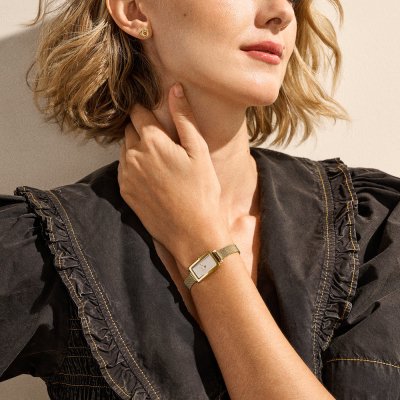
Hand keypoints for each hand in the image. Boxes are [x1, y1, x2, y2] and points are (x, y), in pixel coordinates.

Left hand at [118, 83, 229, 265]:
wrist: (191, 231)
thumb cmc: (201, 190)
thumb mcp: (198, 150)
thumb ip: (184, 117)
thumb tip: (175, 87)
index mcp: (152, 141)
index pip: (137, 112)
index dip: (146, 109)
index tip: (154, 113)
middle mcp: (133, 155)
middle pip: (130, 129)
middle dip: (142, 128)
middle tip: (163, 139)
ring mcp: (126, 174)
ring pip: (125, 148)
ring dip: (137, 146)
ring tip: (159, 158)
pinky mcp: (125, 191)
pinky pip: (123, 168)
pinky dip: (133, 165)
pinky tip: (152, 175)